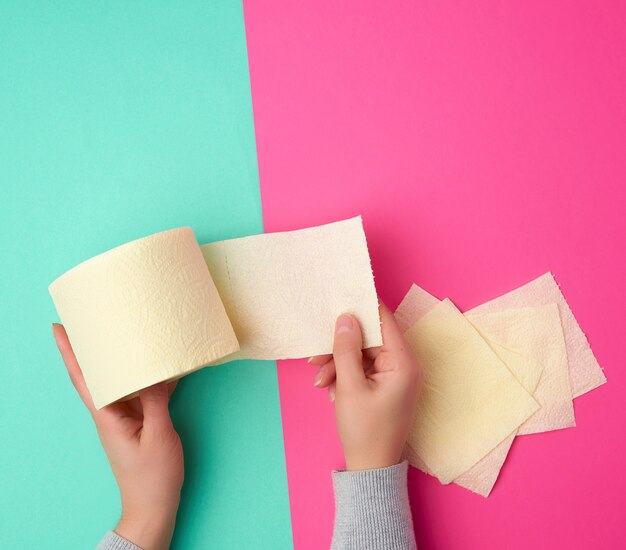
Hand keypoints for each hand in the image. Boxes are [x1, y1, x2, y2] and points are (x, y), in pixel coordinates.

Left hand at [52, 324, 182, 549]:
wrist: (153, 505)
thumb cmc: (152, 476)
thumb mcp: (158, 436)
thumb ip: (155, 401)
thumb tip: (153, 372)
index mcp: (108, 415)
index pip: (83, 378)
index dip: (70, 352)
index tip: (58, 327)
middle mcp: (111, 413)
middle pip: (93, 374)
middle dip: (86, 347)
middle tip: (87, 319)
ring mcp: (124, 417)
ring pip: (115, 380)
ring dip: (114, 358)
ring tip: (119, 334)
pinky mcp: (138, 421)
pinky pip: (136, 390)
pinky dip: (142, 375)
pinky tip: (153, 365)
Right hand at [310, 303, 422, 470]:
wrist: (371, 468)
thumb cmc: (364, 430)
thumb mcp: (349, 387)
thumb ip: (346, 349)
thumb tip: (346, 318)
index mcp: (403, 363)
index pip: (385, 321)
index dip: (363, 308)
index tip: (341, 297)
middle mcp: (404, 366)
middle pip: (369, 340)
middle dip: (341, 347)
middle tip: (316, 357)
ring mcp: (395, 377)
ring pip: (362, 355)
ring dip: (339, 364)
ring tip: (320, 381)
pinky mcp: (386, 386)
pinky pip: (363, 369)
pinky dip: (345, 375)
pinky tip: (330, 389)